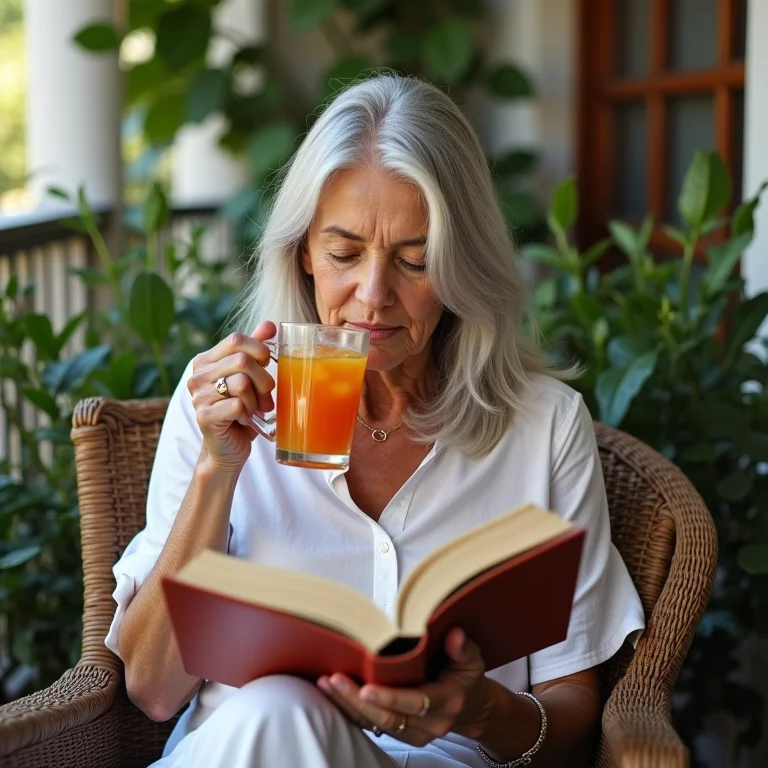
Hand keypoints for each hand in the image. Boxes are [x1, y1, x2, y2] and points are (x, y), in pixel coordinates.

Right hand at [188, 321, 276, 472]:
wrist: (228, 448)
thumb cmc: (241, 410)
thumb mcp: (250, 377)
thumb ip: (255, 350)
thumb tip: (270, 324)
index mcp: (206, 361)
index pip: (236, 339)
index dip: (259, 349)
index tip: (266, 364)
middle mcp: (197, 376)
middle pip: (242, 361)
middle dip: (263, 380)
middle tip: (265, 396)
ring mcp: (198, 396)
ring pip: (241, 383)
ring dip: (255, 399)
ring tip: (253, 409)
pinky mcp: (205, 417)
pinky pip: (238, 404)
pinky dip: (248, 413)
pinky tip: (243, 420)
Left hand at [317, 628, 493, 746]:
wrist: (469, 709)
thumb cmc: (466, 679)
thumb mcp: (472, 661)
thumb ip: (463, 648)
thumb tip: (455, 635)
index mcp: (447, 703)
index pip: (416, 703)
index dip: (390, 697)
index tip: (367, 687)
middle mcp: (429, 724)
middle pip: (389, 718)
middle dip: (358, 700)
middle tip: (335, 679)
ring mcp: (413, 733)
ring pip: (375, 724)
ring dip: (347, 705)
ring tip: (326, 683)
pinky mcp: (398, 733)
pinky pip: (370, 725)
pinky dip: (348, 710)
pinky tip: (330, 692)